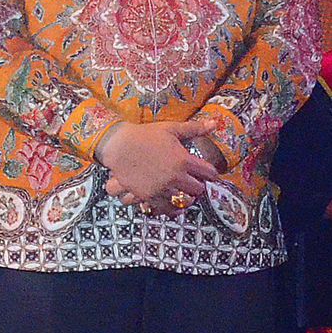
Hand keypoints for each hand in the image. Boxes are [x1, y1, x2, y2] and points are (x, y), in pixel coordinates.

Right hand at [97, 119, 221, 203]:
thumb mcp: (171, 129)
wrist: (118, 145)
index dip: (211, 173)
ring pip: (183, 201)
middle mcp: (175, 176)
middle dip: (199, 186)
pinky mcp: (148, 196)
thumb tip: (215, 123)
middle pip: (198, 189)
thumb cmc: (144, 135)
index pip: (208, 172)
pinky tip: (172, 206)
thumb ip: (194, 128)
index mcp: (183, 160)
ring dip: (185, 199)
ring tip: (185, 196)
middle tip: (197, 184)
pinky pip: (165, 208)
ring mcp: (161, 188)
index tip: (210, 173)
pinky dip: (170, 209)